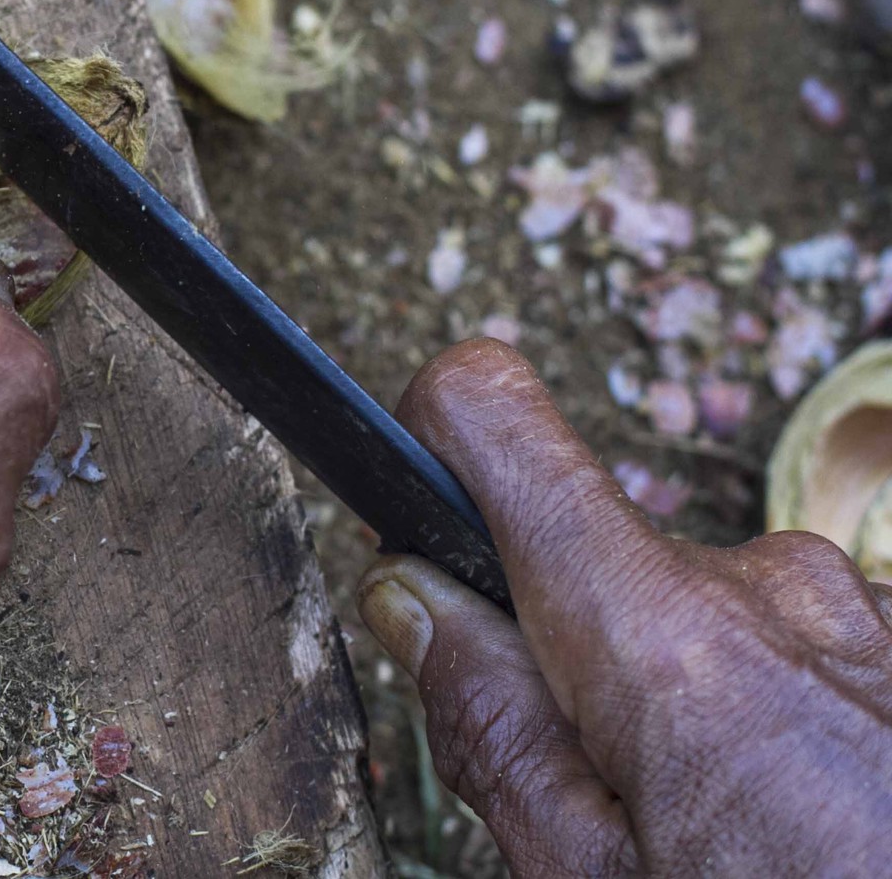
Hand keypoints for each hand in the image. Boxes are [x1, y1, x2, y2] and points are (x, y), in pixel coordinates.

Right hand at [358, 339, 891, 876]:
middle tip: (628, 817)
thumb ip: (493, 729)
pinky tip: (830, 831)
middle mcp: (775, 591)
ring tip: (752, 849)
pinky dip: (798, 728)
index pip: (500, 421)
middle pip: (607, 566)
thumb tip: (413, 596)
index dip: (434, 437)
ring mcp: (873, 619)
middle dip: (584, 664)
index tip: (418, 497)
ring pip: (721, 623)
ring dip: (706, 709)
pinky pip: (818, 657)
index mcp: (663, 644)